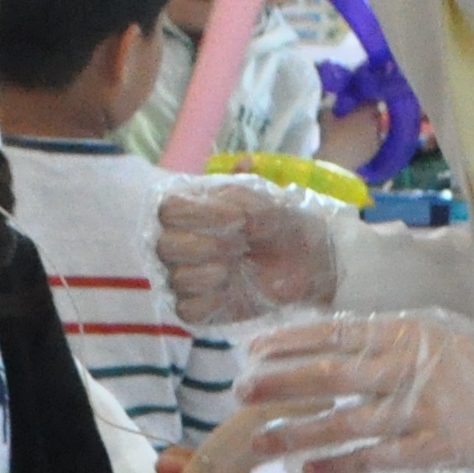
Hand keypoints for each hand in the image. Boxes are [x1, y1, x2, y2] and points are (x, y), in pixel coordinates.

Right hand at [156, 174, 340, 326]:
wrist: (308, 262)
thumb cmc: (281, 225)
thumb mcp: (268, 199)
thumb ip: (247, 185)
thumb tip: (244, 162)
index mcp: (191, 213)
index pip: (168, 211)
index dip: (198, 214)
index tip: (237, 217)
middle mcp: (182, 245)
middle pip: (165, 246)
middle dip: (204, 245)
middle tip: (239, 244)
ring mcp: (188, 278)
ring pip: (175, 278)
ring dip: (209, 272)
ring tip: (239, 264)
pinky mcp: (199, 309)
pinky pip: (186, 309)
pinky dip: (208, 300)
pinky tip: (230, 288)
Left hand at [234, 312, 473, 472]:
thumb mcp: (430, 333)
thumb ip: (384, 342)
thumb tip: (330, 349)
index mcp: (402, 333)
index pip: (333, 333)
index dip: (289, 342)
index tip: (252, 349)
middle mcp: (403, 368)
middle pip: (328, 376)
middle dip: (279, 384)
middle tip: (240, 393)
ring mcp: (415, 410)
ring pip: (342, 422)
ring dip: (296, 433)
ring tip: (259, 443)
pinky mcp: (430, 447)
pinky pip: (373, 459)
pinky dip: (337, 467)